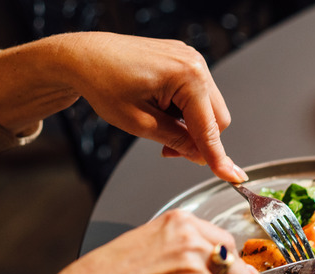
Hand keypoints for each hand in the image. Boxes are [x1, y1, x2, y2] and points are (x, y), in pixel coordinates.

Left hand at [60, 32, 246, 181]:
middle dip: (198, 139)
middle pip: (217, 118)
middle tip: (169, 150)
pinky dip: (185, 110)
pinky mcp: (184, 61)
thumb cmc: (102, 82)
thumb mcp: (139, 123)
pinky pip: (198, 94)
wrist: (83, 57)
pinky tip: (161, 110)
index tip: (232, 176)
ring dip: (191, 125)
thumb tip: (200, 155)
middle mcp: (195, 64)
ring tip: (159, 125)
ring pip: (208, 108)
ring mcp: (191, 59)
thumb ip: (176, 140)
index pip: (209, 127)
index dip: (217, 156)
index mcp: (187, 76)